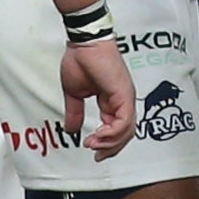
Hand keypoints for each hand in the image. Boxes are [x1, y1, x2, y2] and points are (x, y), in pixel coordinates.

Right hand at [62, 35, 136, 155]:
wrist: (84, 43)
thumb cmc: (82, 60)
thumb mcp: (75, 94)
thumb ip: (76, 113)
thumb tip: (72, 130)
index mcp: (113, 99)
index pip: (117, 128)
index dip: (106, 143)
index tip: (91, 147)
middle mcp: (123, 99)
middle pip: (126, 133)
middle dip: (111, 148)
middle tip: (97, 155)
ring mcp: (125, 96)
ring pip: (127, 130)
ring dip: (110, 143)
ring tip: (94, 145)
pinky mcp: (123, 94)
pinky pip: (124, 121)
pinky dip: (112, 133)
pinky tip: (99, 136)